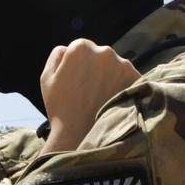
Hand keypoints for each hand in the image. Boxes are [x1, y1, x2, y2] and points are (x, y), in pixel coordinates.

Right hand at [40, 39, 139, 153]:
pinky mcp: (137, 79)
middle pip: (101, 55)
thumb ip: (57, 56)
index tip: (77, 82)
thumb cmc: (61, 108)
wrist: (82, 136)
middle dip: (96, 69)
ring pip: (117, 67)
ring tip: (102, 99)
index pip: (81, 48)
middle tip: (90, 92)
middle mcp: (105, 51)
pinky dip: (124, 88)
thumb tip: (67, 48)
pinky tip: (114, 102)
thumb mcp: (47, 78)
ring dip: (111, 77)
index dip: (78, 65)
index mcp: (81, 48)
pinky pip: (130, 79)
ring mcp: (124, 65)